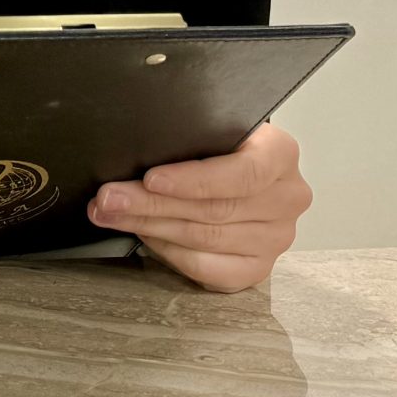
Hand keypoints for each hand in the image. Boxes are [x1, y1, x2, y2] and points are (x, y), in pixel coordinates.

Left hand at [88, 122, 309, 292]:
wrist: (239, 167)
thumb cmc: (219, 144)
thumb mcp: (211, 128)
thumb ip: (188, 136)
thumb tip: (132, 152)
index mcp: (281, 155)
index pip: (242, 173)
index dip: (193, 179)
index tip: (150, 179)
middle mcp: (287, 199)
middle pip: (214, 209)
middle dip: (152, 204)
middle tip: (109, 199)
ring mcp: (276, 238)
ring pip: (205, 240)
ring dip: (150, 227)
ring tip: (110, 214)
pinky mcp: (257, 268)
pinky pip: (208, 269)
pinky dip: (170, 253)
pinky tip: (143, 236)